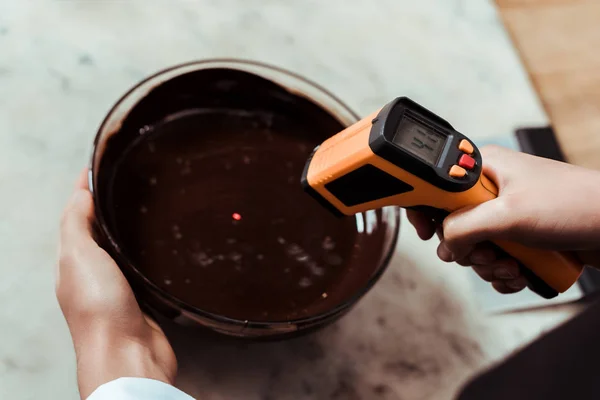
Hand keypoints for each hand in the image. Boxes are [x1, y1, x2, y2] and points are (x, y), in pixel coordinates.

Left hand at [56, 169, 176, 397]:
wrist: (127, 352)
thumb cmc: (100, 310)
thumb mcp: (79, 257)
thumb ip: (76, 224)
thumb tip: (79, 194)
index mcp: (72, 261)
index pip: (75, 216)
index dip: (84, 190)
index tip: (97, 167)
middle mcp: (92, 273)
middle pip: (96, 231)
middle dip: (106, 206)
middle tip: (124, 182)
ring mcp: (116, 286)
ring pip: (119, 248)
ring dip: (126, 228)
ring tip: (143, 207)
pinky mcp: (141, 297)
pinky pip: (139, 266)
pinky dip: (144, 251)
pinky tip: (158, 246)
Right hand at [407, 145, 599, 293]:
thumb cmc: (574, 205)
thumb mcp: (507, 215)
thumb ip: (462, 228)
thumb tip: (445, 246)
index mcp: (481, 169)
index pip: (434, 185)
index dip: (424, 209)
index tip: (426, 233)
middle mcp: (490, 190)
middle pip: (452, 226)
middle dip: (469, 250)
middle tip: (490, 253)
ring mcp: (504, 214)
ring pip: (474, 248)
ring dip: (490, 266)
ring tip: (514, 265)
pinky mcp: (518, 236)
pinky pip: (493, 259)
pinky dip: (503, 273)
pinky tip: (520, 272)